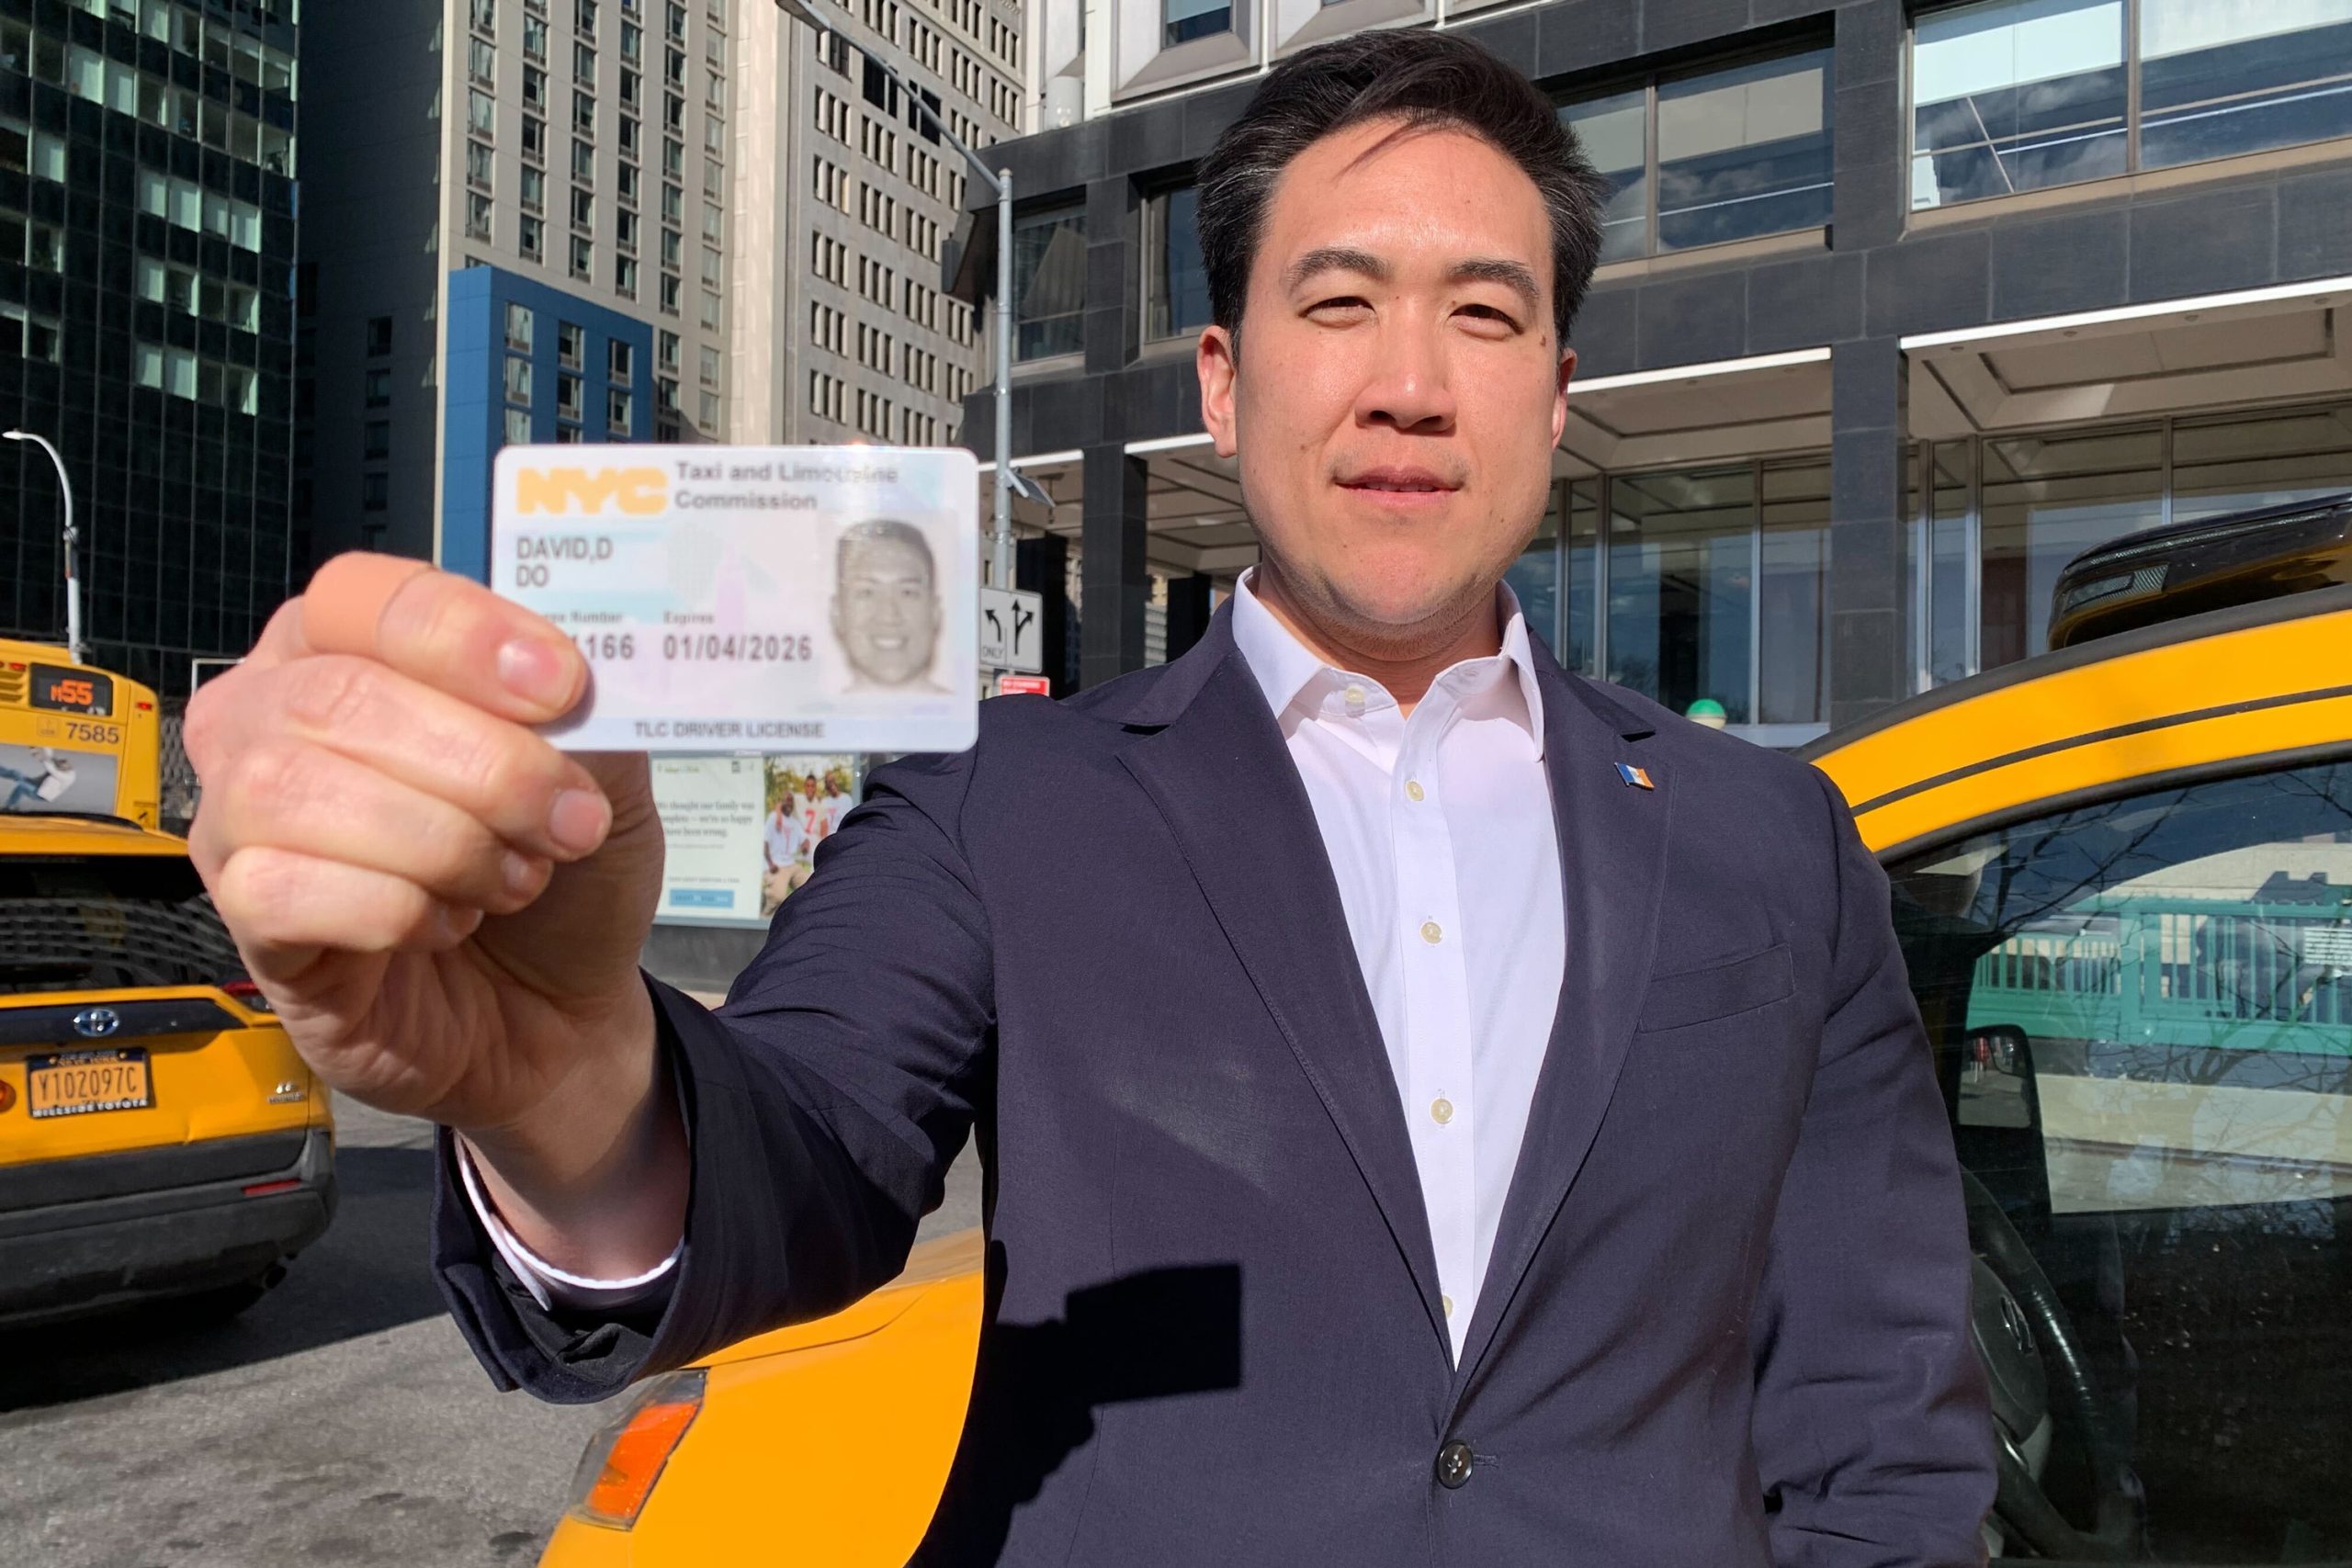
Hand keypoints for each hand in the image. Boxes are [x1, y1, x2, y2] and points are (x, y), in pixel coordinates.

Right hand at [186, 553, 665, 1147]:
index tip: (564, 687)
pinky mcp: (248, 923)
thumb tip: (576, 675)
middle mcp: (270, 718)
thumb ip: (585, 711)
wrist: (559, 1010)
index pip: (362, 597)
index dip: (460, 634)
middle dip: (482, 763)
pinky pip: (283, 891)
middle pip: (335, 695)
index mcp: (349, 650)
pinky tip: (445, 925)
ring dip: (443, 842)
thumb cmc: (562, 873)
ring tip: (514, 879)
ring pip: (296, 790)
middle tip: (569, 821)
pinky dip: (394, 910)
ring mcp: (242, 820)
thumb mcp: (603, 775)